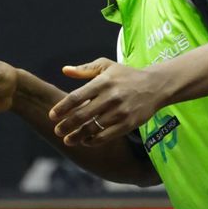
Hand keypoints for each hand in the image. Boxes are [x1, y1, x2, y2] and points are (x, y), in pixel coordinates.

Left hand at [49, 58, 165, 146]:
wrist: (155, 85)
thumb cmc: (126, 75)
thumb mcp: (107, 66)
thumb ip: (85, 69)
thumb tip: (64, 70)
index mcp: (103, 82)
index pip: (76, 97)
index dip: (62, 108)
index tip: (52, 116)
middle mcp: (110, 97)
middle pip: (82, 115)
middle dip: (66, 125)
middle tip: (57, 131)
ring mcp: (120, 112)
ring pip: (93, 128)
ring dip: (77, 136)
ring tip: (68, 140)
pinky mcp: (128, 123)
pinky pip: (106, 136)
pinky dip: (93, 141)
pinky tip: (86, 141)